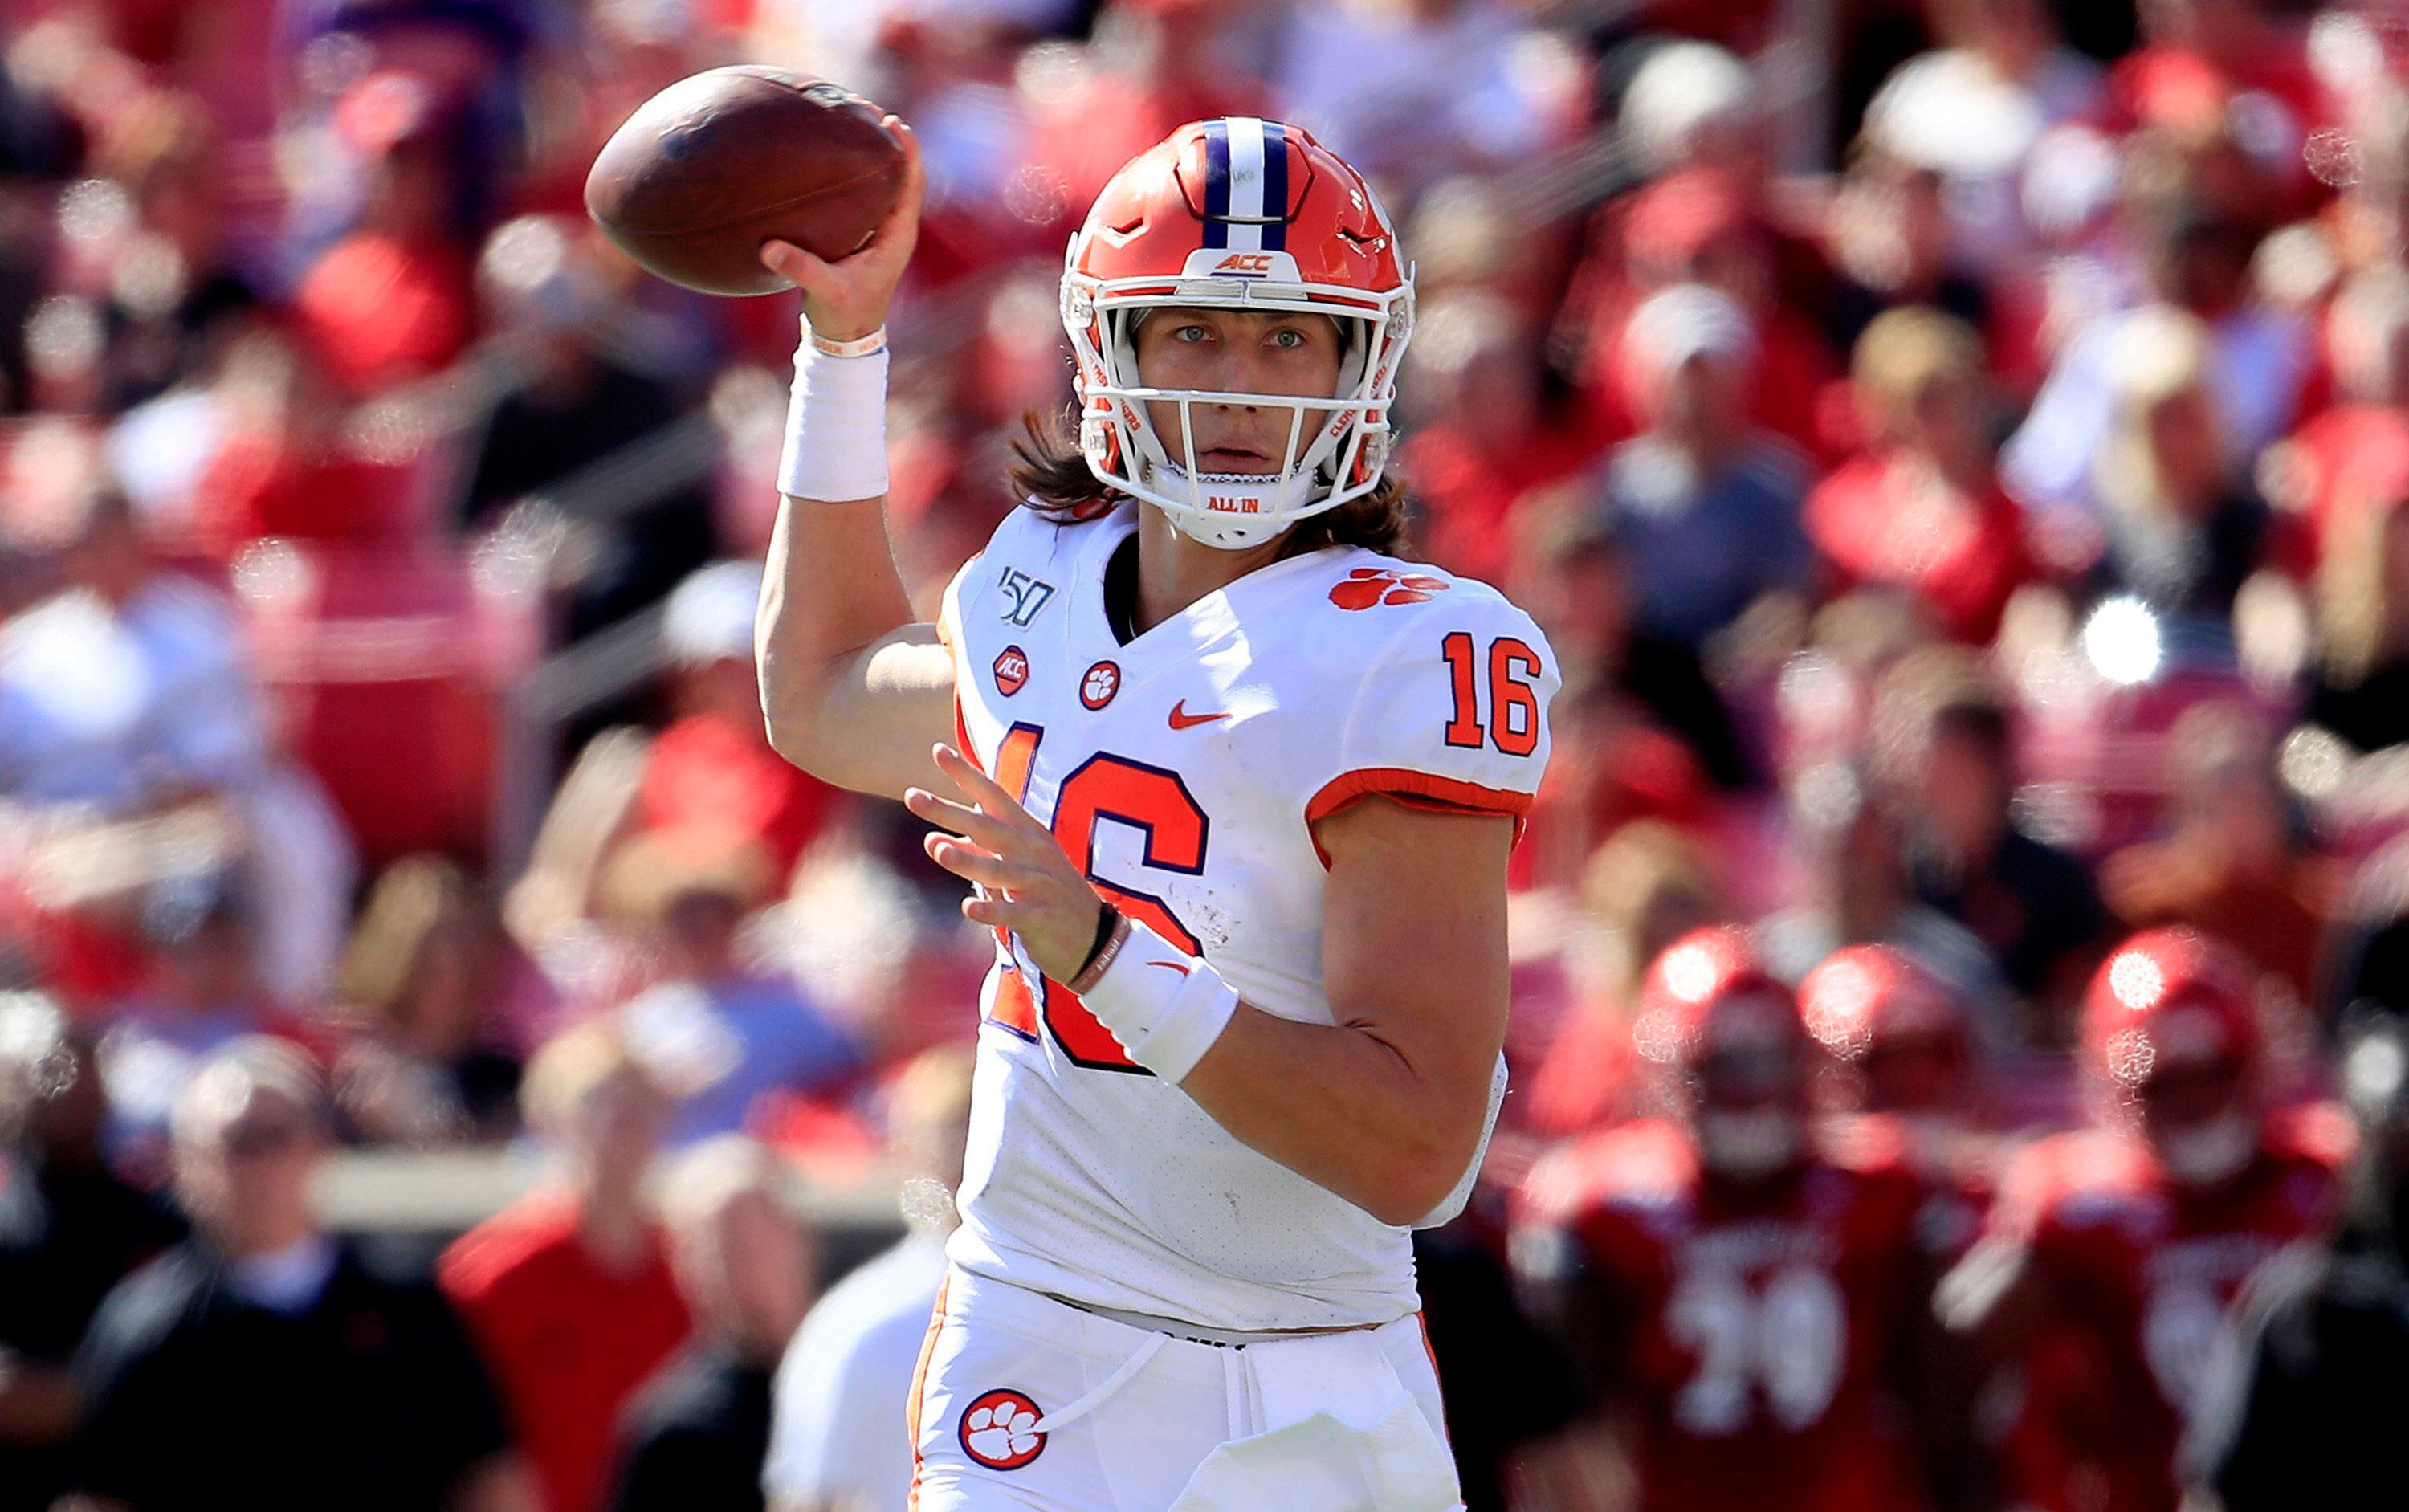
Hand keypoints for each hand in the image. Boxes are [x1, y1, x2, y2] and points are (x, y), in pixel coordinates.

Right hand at [760, 114, 923, 343]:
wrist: (845, 338)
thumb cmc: (843, 316)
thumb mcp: (824, 291)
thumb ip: (801, 268)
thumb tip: (770, 247)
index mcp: (897, 237)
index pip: (911, 185)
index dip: (907, 153)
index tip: (896, 123)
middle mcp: (893, 229)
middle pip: (899, 175)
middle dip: (888, 143)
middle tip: (869, 109)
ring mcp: (878, 231)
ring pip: (881, 184)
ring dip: (871, 155)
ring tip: (852, 122)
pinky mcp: (861, 234)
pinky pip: (861, 195)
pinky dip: (852, 173)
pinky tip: (829, 155)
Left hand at [907, 744, 1104, 982]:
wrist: (1094, 939)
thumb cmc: (1045, 894)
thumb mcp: (1016, 865)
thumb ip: (977, 851)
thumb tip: (933, 839)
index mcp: (1028, 832)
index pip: (994, 797)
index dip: (967, 774)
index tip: (938, 751)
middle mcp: (1035, 852)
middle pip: (988, 828)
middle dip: (950, 812)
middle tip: (913, 797)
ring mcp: (1041, 884)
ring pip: (1000, 869)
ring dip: (968, 859)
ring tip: (937, 848)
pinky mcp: (1043, 916)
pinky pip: (1014, 912)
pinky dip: (992, 910)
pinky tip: (968, 907)